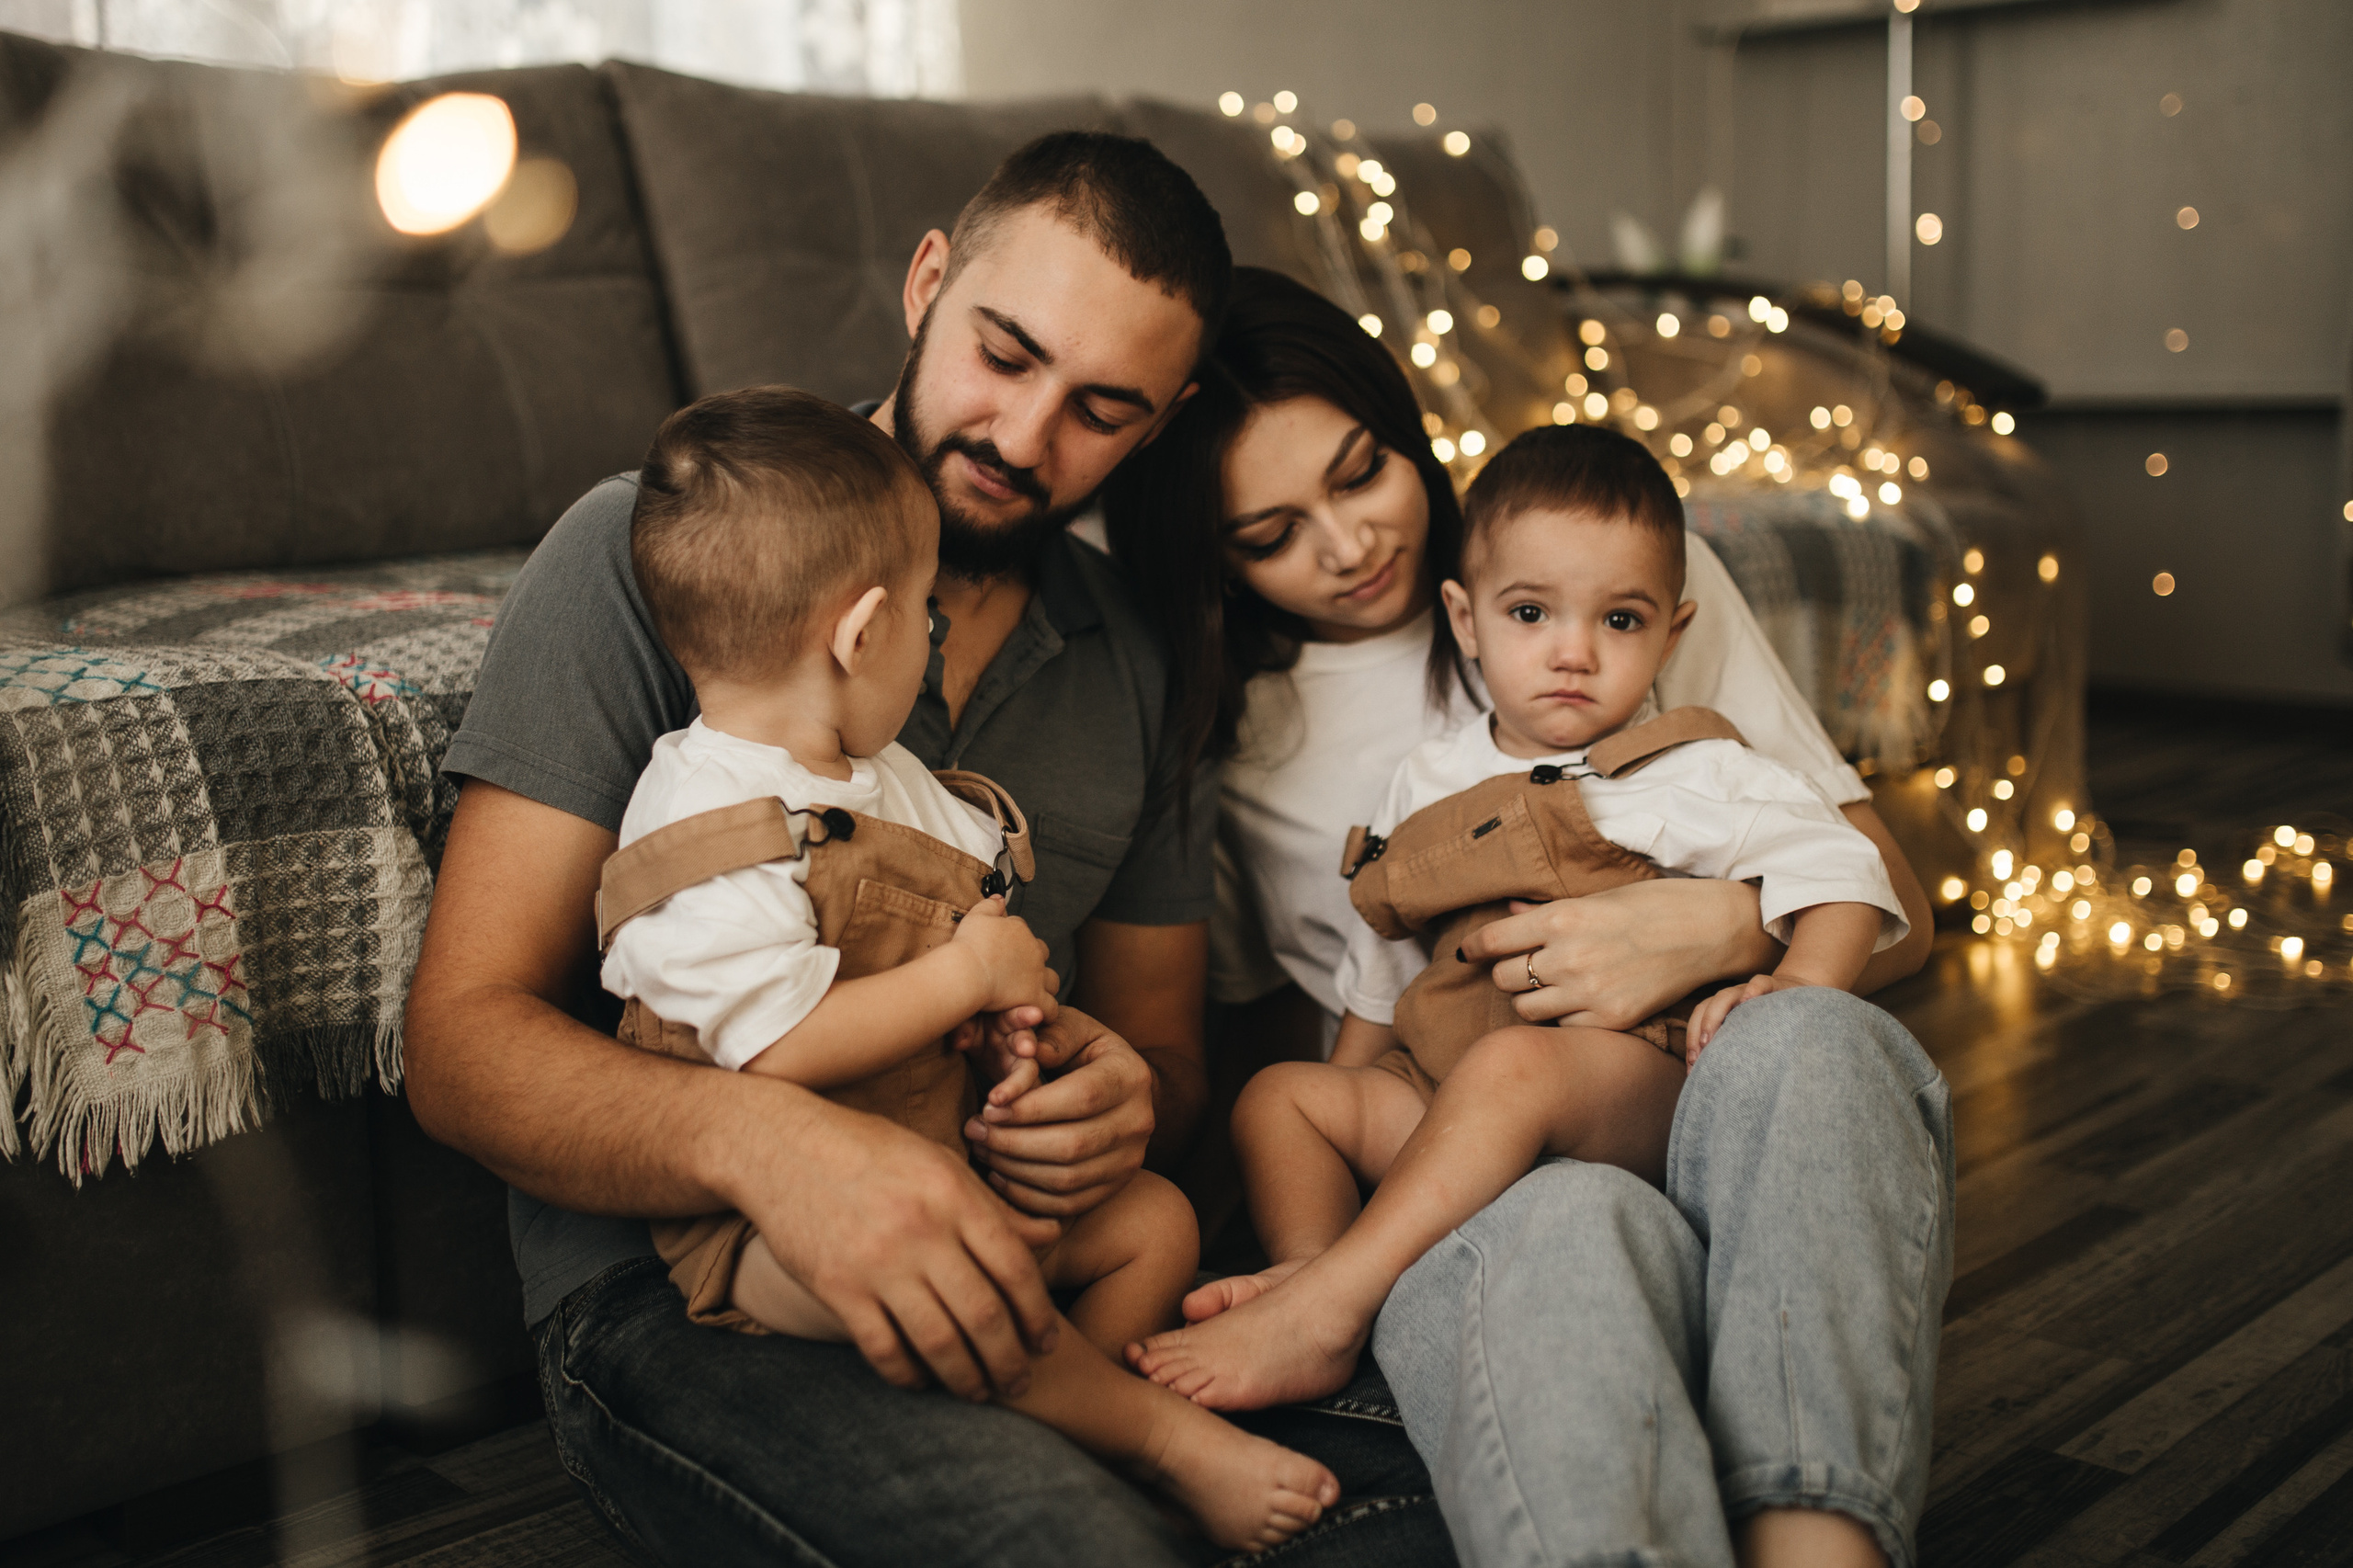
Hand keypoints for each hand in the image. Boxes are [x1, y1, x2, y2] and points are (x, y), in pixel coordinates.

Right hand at [734, 1094, 1063, 1400]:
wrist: (781, 1147)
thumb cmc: (869, 1151)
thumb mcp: (938, 1162)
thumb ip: (993, 1207)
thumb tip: (1050, 1237)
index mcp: (952, 1195)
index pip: (1014, 1267)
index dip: (1038, 1313)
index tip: (1046, 1341)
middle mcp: (920, 1231)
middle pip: (983, 1315)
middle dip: (1009, 1359)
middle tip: (1020, 1381)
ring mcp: (876, 1262)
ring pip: (938, 1342)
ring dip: (965, 1378)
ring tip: (979, 1392)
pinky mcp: (836, 1288)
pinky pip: (883, 1349)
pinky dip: (908, 1375)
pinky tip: (922, 1381)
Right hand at [950, 896, 1058, 1015]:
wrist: (968, 970)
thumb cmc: (968, 944)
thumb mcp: (976, 916)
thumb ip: (989, 905)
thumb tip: (999, 898)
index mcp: (1019, 930)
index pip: (1020, 929)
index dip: (1012, 938)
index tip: (1002, 947)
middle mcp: (1033, 950)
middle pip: (1041, 952)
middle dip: (1033, 959)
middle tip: (1018, 970)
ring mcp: (1036, 975)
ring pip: (1051, 980)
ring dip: (1044, 985)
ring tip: (1032, 992)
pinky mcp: (1035, 997)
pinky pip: (1050, 1007)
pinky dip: (1046, 1012)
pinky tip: (1038, 1014)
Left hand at [963, 1006, 1153, 1217]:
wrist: (1122, 1093)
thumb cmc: (1086, 1054)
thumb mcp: (1074, 1030)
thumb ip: (1051, 1035)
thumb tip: (1027, 1050)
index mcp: (1131, 1076)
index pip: (1081, 1097)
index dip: (1030, 1106)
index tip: (988, 1105)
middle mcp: (1139, 1121)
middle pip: (1072, 1144)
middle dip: (1014, 1141)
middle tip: (975, 1130)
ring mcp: (1130, 1160)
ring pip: (1067, 1179)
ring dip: (1014, 1169)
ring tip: (982, 1149)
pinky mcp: (1114, 1187)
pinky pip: (1066, 1205)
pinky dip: (1026, 1195)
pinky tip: (1000, 1174)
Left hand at [1458, 879, 1779, 1029]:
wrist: (1709, 931)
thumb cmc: (1654, 905)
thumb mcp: (1598, 896)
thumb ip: (1548, 911)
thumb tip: (1509, 912)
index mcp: (1562, 917)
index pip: (1493, 940)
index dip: (1474, 947)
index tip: (1469, 952)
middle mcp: (1569, 955)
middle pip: (1504, 978)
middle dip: (1507, 972)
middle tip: (1522, 966)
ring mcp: (1589, 991)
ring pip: (1526, 1008)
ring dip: (1531, 998)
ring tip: (1551, 986)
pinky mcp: (1610, 1018)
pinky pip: (1563, 1026)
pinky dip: (1564, 1017)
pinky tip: (1580, 1001)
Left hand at [1686, 973, 1809, 1063]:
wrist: (1798, 996)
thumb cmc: (1770, 1023)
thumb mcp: (1749, 1036)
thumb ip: (1732, 1048)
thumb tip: (1711, 1077)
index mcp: (1722, 1009)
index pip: (1698, 1020)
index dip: (1691, 1040)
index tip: (1692, 1065)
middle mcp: (1732, 998)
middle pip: (1705, 1007)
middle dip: (1699, 1031)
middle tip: (1698, 1055)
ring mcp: (1749, 990)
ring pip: (1725, 996)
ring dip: (1714, 1015)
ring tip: (1710, 1037)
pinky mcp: (1772, 985)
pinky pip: (1760, 983)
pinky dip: (1752, 990)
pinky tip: (1749, 999)